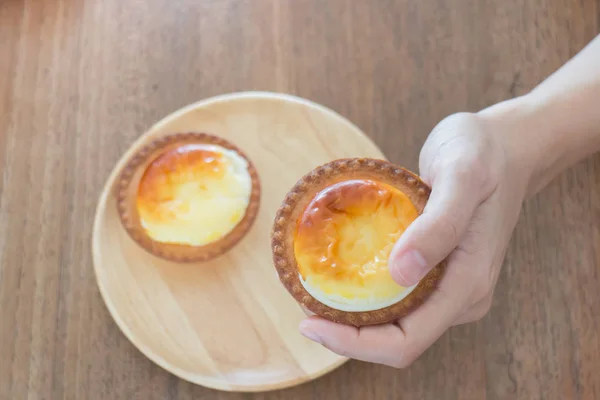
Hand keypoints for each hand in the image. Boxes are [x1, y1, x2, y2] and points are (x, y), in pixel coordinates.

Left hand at [299, 111, 531, 366]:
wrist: (504, 146)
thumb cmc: (482, 153)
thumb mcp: (463, 176)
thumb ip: (439, 224)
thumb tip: (401, 274)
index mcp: (469, 284)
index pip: (407, 342)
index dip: (356, 344)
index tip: (311, 324)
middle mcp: (461, 296)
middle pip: (396, 341)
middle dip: (347, 334)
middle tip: (303, 304)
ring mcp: (451, 287)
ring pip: (395, 323)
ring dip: (353, 318)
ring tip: (312, 292)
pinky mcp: (440, 273)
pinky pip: (398, 298)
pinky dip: (365, 296)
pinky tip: (339, 275)